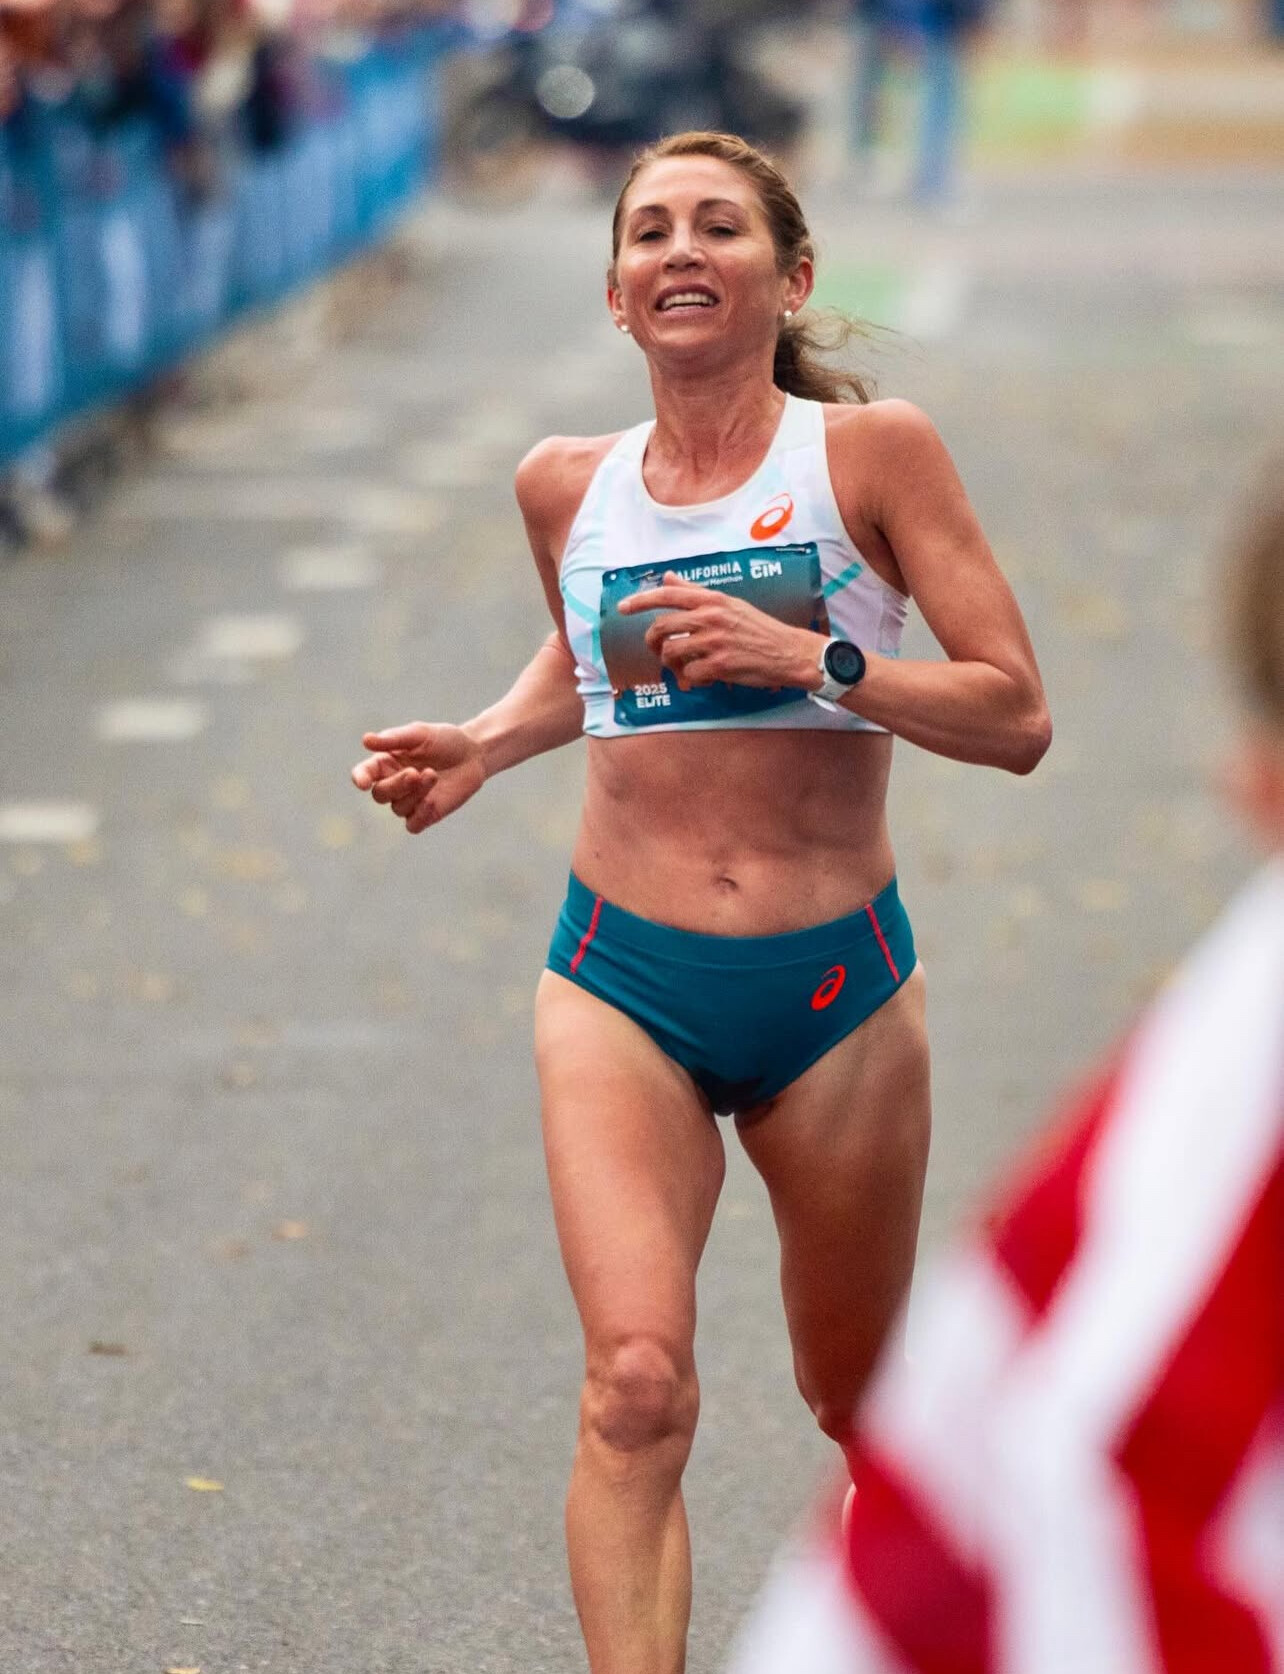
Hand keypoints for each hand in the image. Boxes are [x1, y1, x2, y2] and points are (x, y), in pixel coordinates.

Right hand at [351, 723, 485, 834]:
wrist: (473, 754)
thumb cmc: (444, 740)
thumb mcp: (420, 734)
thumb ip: (394, 739)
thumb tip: (365, 740)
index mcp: (385, 763)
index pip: (364, 773)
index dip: (360, 778)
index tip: (363, 782)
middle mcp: (393, 784)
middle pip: (380, 794)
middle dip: (396, 785)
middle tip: (415, 772)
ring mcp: (409, 802)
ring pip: (398, 808)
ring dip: (415, 793)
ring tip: (433, 775)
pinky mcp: (426, 816)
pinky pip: (413, 825)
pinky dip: (420, 815)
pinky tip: (432, 801)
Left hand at [618, 572, 821, 691]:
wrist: (788, 652)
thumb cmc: (758, 628)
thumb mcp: (729, 603)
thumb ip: (695, 592)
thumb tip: (668, 577)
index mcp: (712, 600)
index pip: (668, 595)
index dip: (640, 601)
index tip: (622, 608)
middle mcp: (711, 618)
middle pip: (661, 627)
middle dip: (652, 642)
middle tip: (657, 650)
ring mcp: (714, 642)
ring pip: (671, 653)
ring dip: (671, 663)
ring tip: (683, 666)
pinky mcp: (719, 665)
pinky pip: (689, 673)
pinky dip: (691, 679)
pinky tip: (703, 677)